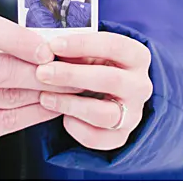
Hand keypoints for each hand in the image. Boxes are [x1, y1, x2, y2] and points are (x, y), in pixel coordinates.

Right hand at [0, 13, 81, 172]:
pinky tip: (53, 106)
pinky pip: (6, 120)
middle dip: (37, 71)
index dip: (18, 38)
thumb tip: (63, 43)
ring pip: (4, 96)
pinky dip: (35, 112)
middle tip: (68, 72)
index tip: (48, 50)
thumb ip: (21, 42)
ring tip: (68, 88)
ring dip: (42, 92)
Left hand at [36, 32, 152, 150]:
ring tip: (45, 97)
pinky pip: (97, 138)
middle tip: (42, 72)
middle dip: (72, 75)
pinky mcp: (121, 136)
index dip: (83, 44)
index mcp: (138, 57)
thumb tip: (48, 51)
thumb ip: (75, 51)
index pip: (115, 46)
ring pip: (104, 114)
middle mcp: (141, 86)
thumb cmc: (96, 66)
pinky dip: (76, 129)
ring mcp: (134, 113)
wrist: (111, 95)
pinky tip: (63, 117)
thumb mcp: (91, 52)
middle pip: (111, 80)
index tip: (54, 45)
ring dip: (70, 104)